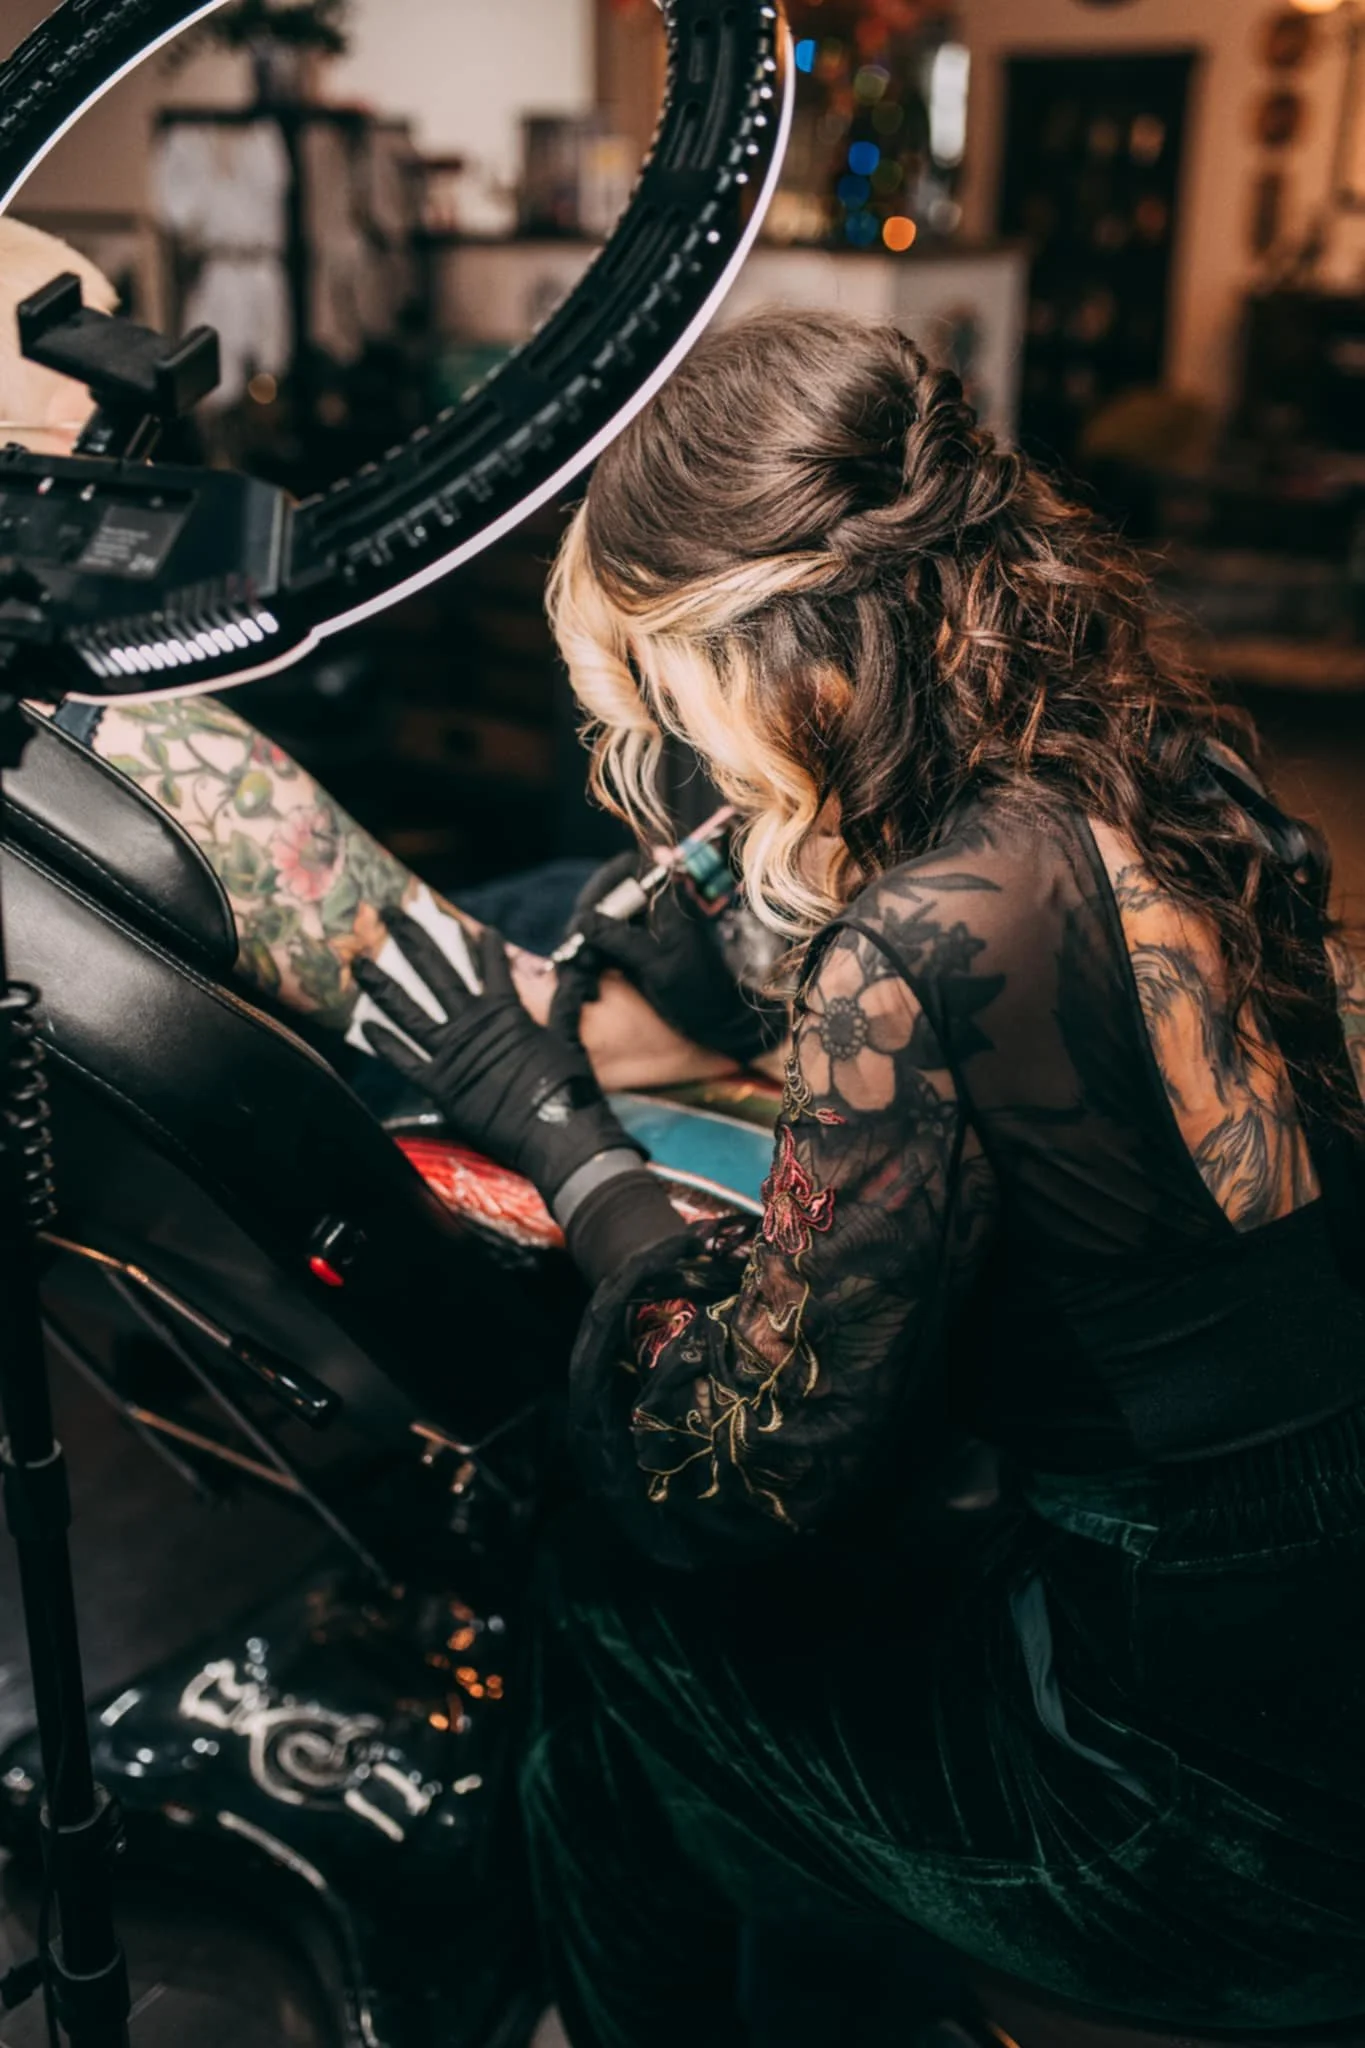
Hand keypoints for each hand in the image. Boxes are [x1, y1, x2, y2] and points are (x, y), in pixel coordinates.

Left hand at [353, 908, 640, 1201]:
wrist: (558, 1131)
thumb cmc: (569, 1087)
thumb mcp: (568, 1039)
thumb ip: (563, 1005)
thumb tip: (575, 976)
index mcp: (506, 1011)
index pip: (490, 965)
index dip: (480, 943)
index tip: (467, 922)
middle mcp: (473, 1024)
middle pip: (436, 972)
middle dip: (412, 939)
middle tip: (389, 912)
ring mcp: (452, 1053)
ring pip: (408, 1011)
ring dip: (383, 984)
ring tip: (359, 962)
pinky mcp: (440, 1085)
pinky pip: (404, 1060)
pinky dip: (385, 1044)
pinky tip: (365, 1026)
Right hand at [551, 854, 785, 1064]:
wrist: (714, 1019)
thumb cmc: (696, 989)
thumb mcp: (657, 964)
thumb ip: (621, 939)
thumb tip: (582, 921)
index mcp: (667, 898)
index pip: (628, 868)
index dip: (604, 882)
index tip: (586, 911)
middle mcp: (651, 905)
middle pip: (605, 892)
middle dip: (588, 915)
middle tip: (576, 943)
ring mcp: (639, 926)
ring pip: (598, 918)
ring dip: (585, 938)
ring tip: (582, 963)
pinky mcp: (629, 948)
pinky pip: (600, 940)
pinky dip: (590, 953)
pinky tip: (587, 969)